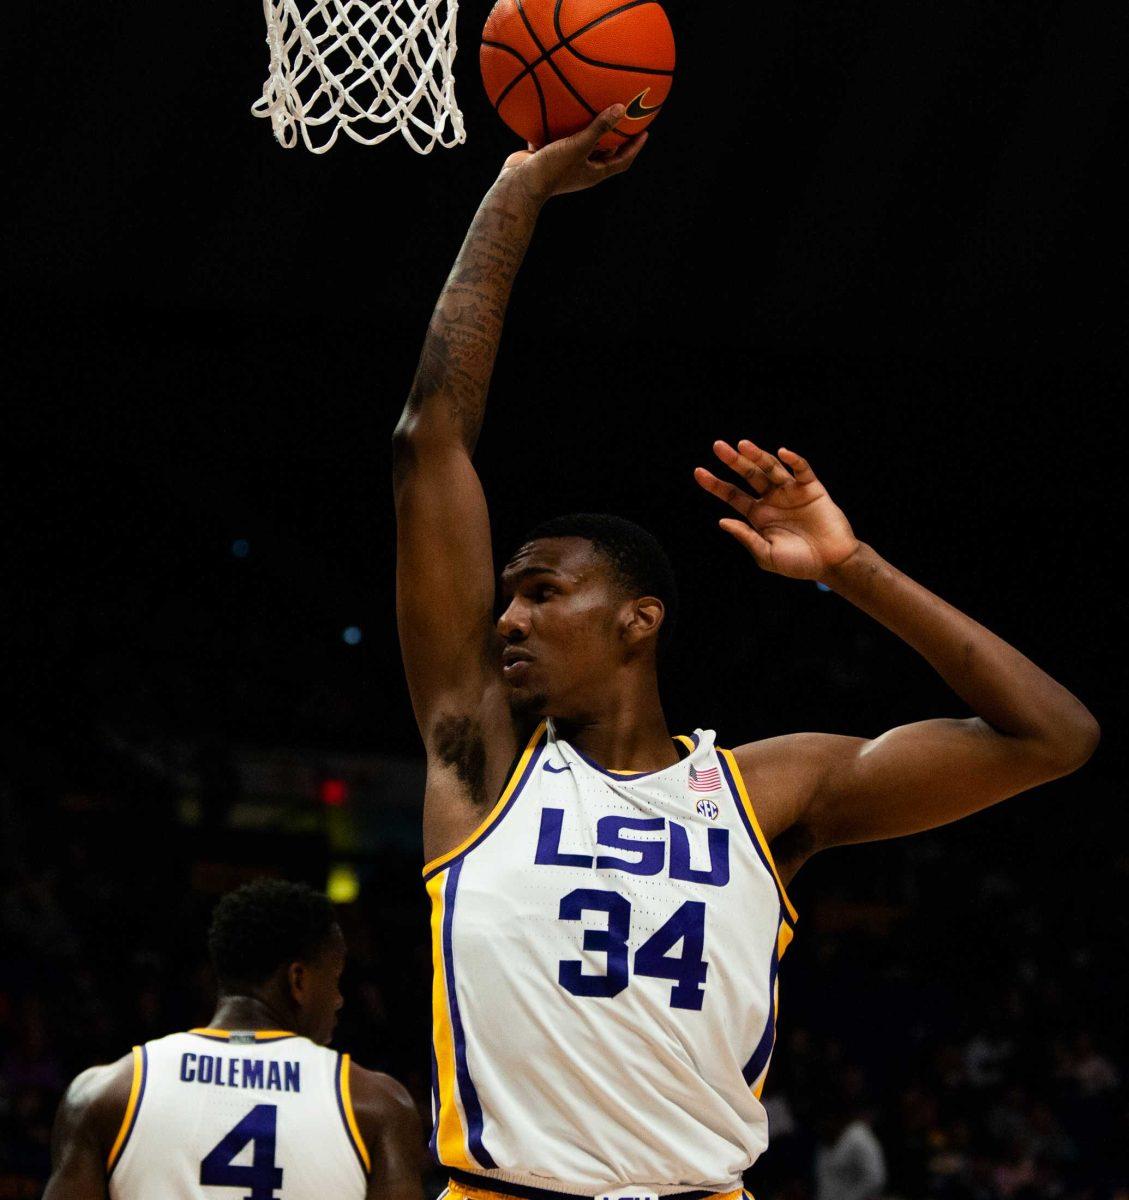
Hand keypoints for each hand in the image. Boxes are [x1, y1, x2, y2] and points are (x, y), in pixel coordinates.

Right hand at [496, 105, 647, 203]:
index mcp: (594, 173)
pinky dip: (560, 126)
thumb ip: (600, 128)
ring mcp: (564, 165)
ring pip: (579, 146)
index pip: (622, 161)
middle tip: (623, 119)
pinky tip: (560, 109)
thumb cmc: (553, 169)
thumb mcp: (579, 145)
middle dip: (614, 138)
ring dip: (587, 131)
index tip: (645, 132)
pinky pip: (557, 139)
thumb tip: (621, 108)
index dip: (635, 148)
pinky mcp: (547, 157)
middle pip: (604, 154)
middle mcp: (581, 171)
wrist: (519, 183)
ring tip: (593, 110)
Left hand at [694, 440, 859, 579]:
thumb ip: (746, 537)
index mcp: (757, 514)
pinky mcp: (811, 488)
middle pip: (748, 475)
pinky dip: (794, 460)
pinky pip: (801, 470)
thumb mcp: (766, 554)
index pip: (732, 494)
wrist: (831, 563)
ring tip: (742, 445)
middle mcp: (771, 499)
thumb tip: (722, 521)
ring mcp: (791, 492)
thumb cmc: (798, 563)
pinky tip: (782, 453)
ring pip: (771, 468)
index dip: (715, 484)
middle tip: (718, 446)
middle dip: (734, 461)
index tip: (697, 472)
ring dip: (758, 455)